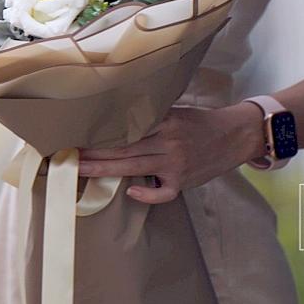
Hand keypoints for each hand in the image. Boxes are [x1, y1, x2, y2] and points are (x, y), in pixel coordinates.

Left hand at [78, 102, 265, 203]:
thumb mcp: (177, 110)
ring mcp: (176, 163)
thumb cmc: (201, 121)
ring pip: (134, 167)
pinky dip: (147, 193)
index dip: (101, 134)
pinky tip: (131, 191)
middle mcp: (168, 141)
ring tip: (82, 170)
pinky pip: (162, 192)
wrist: (234, 135)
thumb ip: (153, 116)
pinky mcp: (184, 181)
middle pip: (124, 149)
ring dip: (106, 170)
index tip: (79, 135)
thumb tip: (119, 118)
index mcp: (165, 120)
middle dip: (94, 154)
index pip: (126, 129)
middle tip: (69, 157)